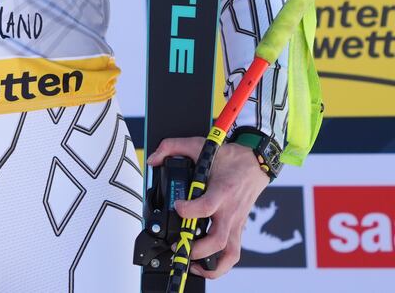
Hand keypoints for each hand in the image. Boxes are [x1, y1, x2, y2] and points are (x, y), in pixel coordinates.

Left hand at [148, 137, 271, 278]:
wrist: (255, 163)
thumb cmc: (229, 157)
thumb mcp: (199, 145)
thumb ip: (172, 147)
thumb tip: (152, 159)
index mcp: (222, 191)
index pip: (206, 207)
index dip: (189, 210)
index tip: (177, 205)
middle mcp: (230, 211)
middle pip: (217, 240)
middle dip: (195, 248)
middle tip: (177, 246)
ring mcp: (236, 223)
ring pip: (229, 254)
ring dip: (211, 264)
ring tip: (191, 264)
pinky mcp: (238, 228)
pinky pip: (233, 253)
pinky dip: (220, 264)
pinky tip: (204, 264)